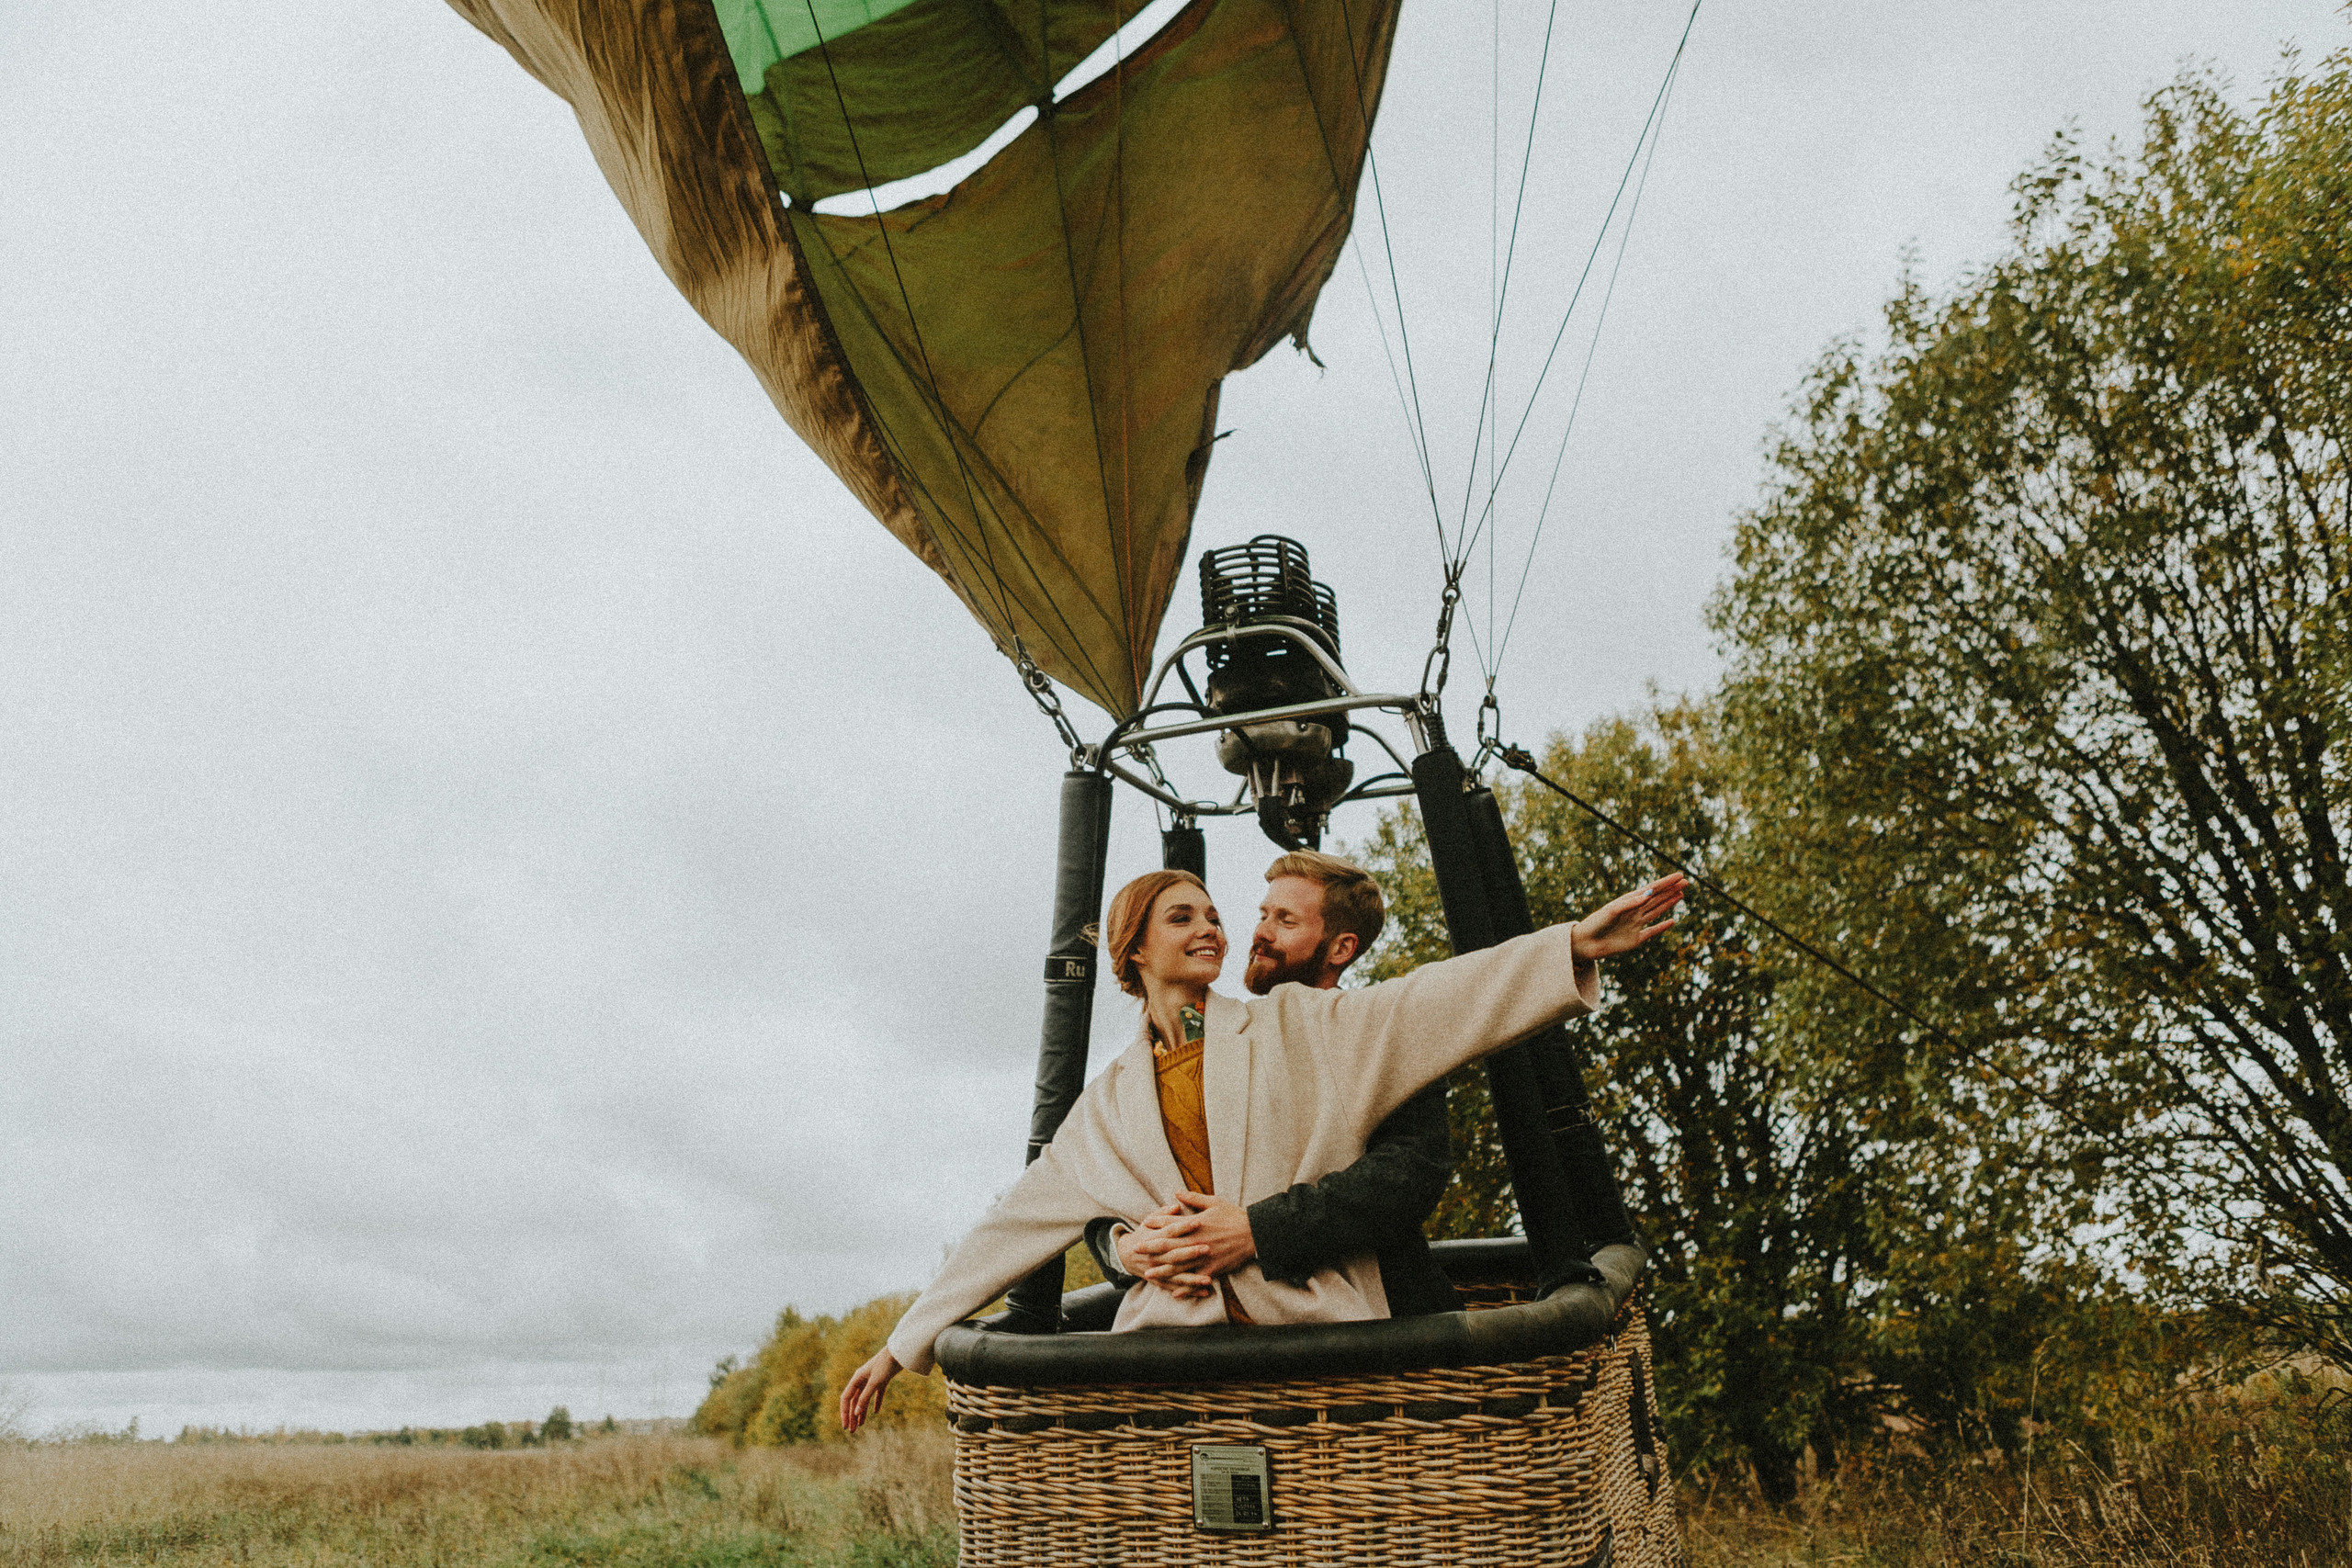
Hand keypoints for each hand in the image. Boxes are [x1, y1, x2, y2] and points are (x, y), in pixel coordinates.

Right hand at [838, 1346, 900, 1433]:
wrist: (899, 1352)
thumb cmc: (885, 1365)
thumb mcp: (875, 1382)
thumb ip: (865, 1397)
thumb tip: (856, 1413)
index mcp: (857, 1378)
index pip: (846, 1398)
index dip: (844, 1413)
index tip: (845, 1426)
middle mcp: (862, 1379)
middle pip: (854, 1401)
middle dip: (852, 1416)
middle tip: (852, 1431)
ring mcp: (872, 1379)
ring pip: (864, 1399)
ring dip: (862, 1412)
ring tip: (861, 1425)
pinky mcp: (883, 1380)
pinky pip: (877, 1394)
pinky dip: (876, 1403)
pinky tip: (876, 1412)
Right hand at [1121, 1201, 1214, 1298]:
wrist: (1125, 1255)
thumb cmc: (1143, 1234)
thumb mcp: (1149, 1221)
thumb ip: (1163, 1214)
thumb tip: (1177, 1206)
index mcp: (1154, 1238)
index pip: (1169, 1231)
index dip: (1183, 1227)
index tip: (1198, 1222)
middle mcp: (1155, 1255)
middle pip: (1174, 1254)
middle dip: (1190, 1253)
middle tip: (1207, 1249)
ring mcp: (1157, 1270)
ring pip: (1176, 1275)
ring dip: (1192, 1279)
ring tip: (1209, 1280)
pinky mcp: (1160, 1281)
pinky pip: (1176, 1287)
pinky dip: (1189, 1291)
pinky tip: (1205, 1292)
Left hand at [1135, 1192, 1255, 1286]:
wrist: (1254, 1234)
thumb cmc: (1234, 1216)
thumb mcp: (1214, 1202)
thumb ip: (1193, 1199)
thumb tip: (1176, 1193)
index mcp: (1195, 1225)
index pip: (1171, 1223)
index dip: (1156, 1223)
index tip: (1144, 1224)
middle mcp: (1196, 1242)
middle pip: (1169, 1246)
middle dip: (1151, 1248)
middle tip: (1136, 1250)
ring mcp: (1203, 1257)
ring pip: (1178, 1266)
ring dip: (1162, 1270)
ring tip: (1147, 1274)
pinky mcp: (1212, 1270)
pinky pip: (1195, 1281)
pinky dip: (1184, 1288)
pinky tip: (1173, 1293)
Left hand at [1570, 873, 1687, 960]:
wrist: (1585, 944)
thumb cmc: (1595, 924)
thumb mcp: (1611, 911)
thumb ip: (1630, 903)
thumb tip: (1649, 894)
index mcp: (1628, 901)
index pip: (1651, 889)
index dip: (1666, 882)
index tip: (1679, 875)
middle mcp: (1633, 911)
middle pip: (1657, 898)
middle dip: (1671, 890)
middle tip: (1685, 882)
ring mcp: (1635, 925)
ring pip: (1656, 911)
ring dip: (1669, 903)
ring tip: (1681, 894)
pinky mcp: (1634, 940)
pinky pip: (1652, 932)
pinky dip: (1662, 927)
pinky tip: (1672, 921)